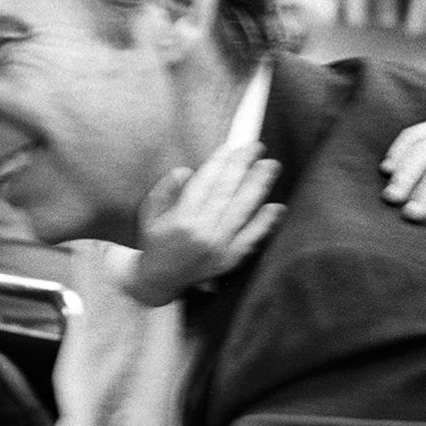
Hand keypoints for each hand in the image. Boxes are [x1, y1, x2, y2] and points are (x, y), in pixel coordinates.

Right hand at [128, 143, 283, 304]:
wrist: (160, 279)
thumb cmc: (155, 240)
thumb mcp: (149, 212)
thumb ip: (165, 189)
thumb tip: (187, 171)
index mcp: (181, 219)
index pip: (205, 183)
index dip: (220, 162)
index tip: (231, 147)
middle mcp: (201, 233)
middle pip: (227, 192)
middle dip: (243, 167)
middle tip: (256, 147)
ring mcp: (218, 247)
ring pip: (243, 211)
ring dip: (259, 186)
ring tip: (270, 167)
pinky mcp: (230, 259)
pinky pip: (251, 238)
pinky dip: (265, 222)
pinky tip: (276, 206)